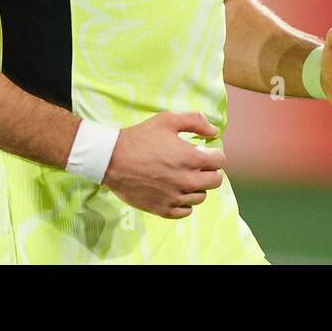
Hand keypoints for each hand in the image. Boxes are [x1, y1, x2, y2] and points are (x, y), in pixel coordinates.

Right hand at [102, 111, 224, 218]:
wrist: (111, 160)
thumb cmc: (140, 138)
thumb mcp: (167, 119)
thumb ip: (195, 121)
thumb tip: (214, 131)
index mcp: (192, 158)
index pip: (220, 161)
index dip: (214, 154)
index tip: (204, 152)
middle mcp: (187, 180)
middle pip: (215, 181)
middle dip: (209, 171)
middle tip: (196, 165)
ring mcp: (175, 197)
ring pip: (201, 196)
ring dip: (197, 186)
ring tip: (183, 177)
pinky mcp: (163, 209)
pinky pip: (186, 211)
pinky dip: (185, 202)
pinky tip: (176, 191)